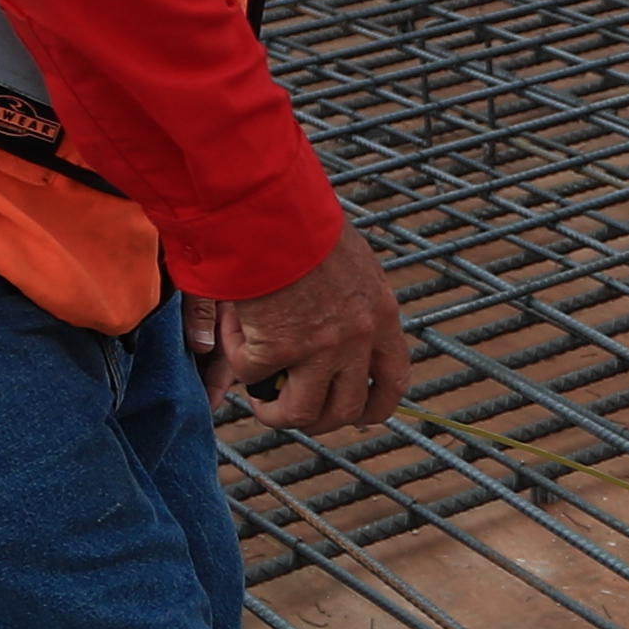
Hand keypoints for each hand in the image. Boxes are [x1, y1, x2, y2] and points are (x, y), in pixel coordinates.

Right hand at [212, 225, 410, 431]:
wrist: (272, 207)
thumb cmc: (304, 223)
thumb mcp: (352, 265)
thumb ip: (354, 304)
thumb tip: (342, 332)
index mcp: (381, 316)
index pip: (394, 382)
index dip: (374, 407)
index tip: (356, 413)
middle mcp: (357, 337)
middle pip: (347, 410)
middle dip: (318, 421)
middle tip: (293, 408)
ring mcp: (320, 346)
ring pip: (301, 412)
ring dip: (275, 412)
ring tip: (258, 396)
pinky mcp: (277, 346)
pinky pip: (252, 374)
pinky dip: (237, 359)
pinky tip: (233, 331)